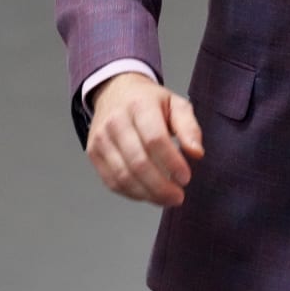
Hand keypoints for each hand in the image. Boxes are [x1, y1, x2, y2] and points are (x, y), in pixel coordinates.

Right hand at [85, 72, 204, 206]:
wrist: (114, 91)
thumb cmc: (148, 101)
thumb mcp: (176, 103)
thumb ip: (189, 128)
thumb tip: (196, 153)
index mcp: (139, 105)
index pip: (155, 139)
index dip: (172, 163)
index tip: (186, 178)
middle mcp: (116, 121)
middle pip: (138, 162)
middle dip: (161, 186)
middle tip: (178, 196)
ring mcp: (101, 138)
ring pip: (123, 176)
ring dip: (147, 194)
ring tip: (166, 198)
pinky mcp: (93, 153)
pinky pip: (112, 181)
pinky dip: (132, 193)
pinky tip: (147, 194)